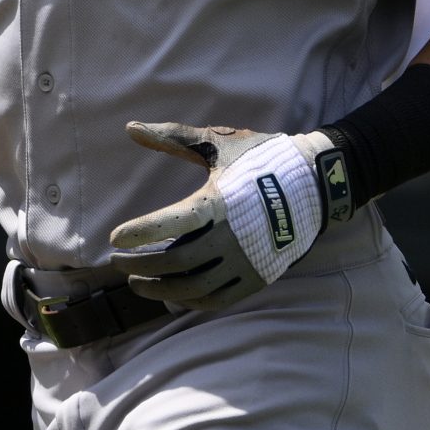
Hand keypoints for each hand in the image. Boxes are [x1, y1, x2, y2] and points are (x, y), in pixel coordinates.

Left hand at [107, 121, 347, 311]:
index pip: (172, 222)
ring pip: (193, 287)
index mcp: (220, 201)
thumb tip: (130, 128)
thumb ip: (172, 139)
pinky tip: (170, 293)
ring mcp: (246, 261)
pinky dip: (190, 300)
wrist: (315, 184)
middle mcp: (232, 236)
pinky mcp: (257, 277)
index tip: (113, 238)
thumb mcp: (216, 144)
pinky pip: (217, 299)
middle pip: (176, 261)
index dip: (141, 232)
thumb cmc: (260, 159)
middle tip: (117, 261)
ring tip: (137, 281)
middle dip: (141, 264)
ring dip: (160, 288)